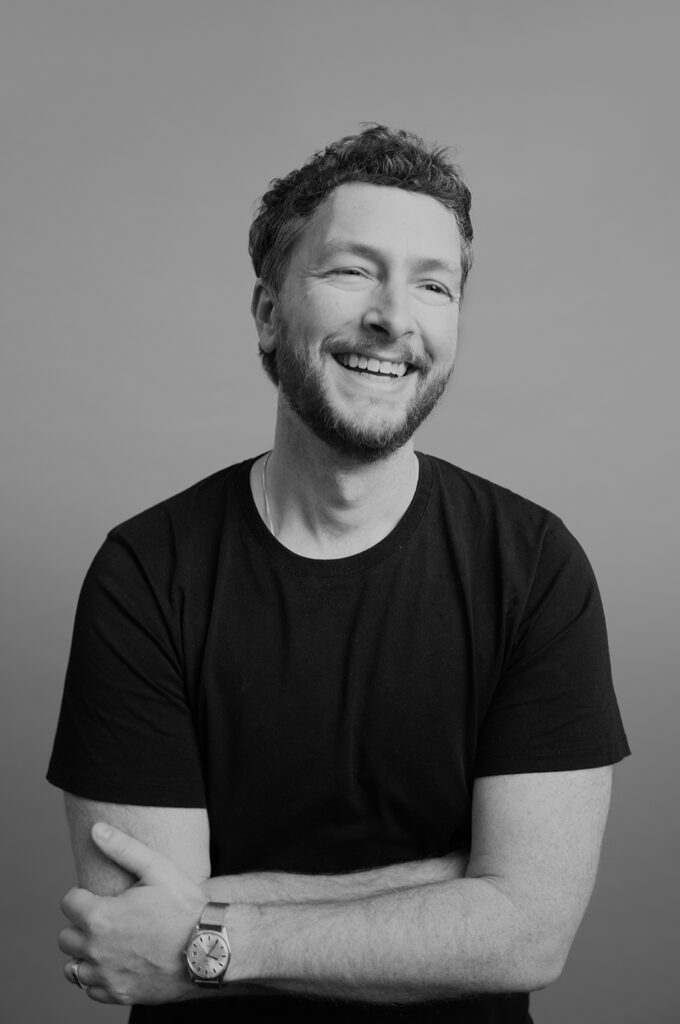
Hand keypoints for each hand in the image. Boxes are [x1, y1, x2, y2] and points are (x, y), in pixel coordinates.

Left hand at [59, 822, 206, 1004]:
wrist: (210, 948)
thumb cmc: (185, 907)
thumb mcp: (157, 868)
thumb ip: (123, 848)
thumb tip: (97, 829)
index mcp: (100, 918)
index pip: (68, 903)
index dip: (83, 895)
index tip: (100, 895)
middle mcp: (96, 950)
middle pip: (65, 937)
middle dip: (81, 924)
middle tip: (106, 917)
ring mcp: (107, 976)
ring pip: (72, 968)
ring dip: (85, 954)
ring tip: (108, 942)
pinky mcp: (120, 994)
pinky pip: (91, 990)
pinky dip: (98, 977)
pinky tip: (117, 963)